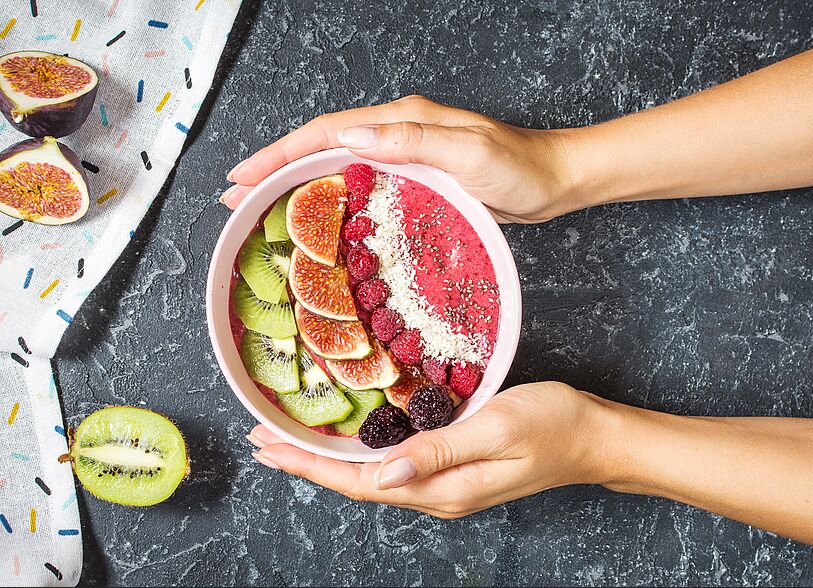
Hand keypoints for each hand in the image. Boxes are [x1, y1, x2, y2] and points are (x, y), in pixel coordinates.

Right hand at [221, 96, 575, 223]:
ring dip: (297, 183)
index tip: (242, 178)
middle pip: (321, 146)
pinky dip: (330, 197)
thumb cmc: (519, 168)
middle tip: (235, 198)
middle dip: (275, 168)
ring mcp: (405, 156)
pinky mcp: (416, 179)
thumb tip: (351, 134)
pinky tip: (319, 218)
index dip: (280, 154)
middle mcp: (398, 133)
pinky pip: (360, 185)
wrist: (554, 180)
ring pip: (337, 165)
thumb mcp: (469, 152)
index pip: (326, 132)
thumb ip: (413, 141)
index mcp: (402, 121)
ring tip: (262, 207)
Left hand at [248, 382, 617, 517]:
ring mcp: (446, 486)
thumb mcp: (496, 427)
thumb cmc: (553, 425)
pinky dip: (361, 454)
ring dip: (329, 460)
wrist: (594, 436)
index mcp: (443, 488)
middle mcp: (438, 494)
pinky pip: (394, 467)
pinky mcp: (454, 471)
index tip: (271, 449)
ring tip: (292, 441)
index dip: (312, 466)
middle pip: (358, 485)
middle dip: (307, 464)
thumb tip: (382, 473)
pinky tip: (350, 440)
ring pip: (372, 477)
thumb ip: (438, 450)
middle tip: (264, 441)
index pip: (361, 483)